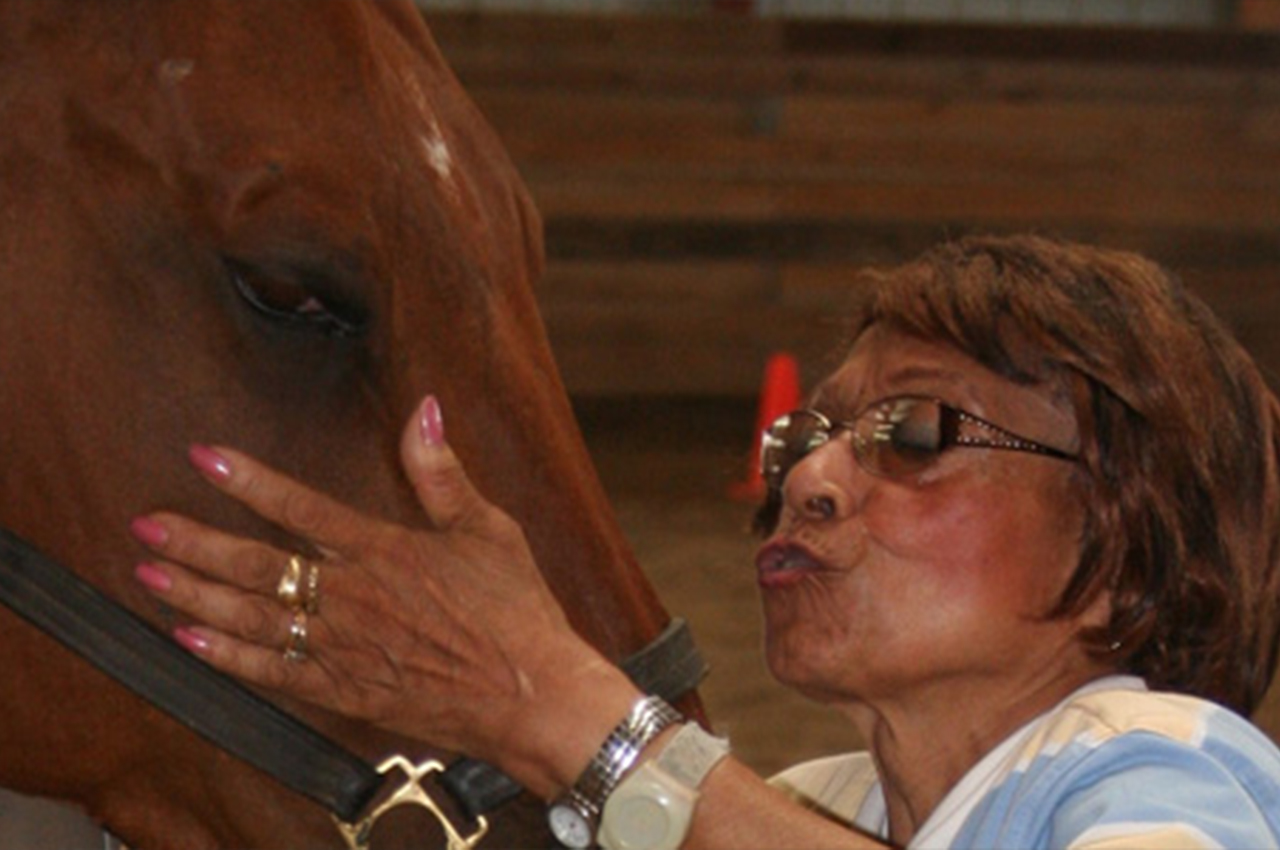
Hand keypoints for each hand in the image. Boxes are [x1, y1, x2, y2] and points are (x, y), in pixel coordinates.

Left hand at [130, 395, 630, 791]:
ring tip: (152, 575)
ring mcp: (344, 646)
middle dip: (197, 542)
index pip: (302, 507)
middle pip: (259, 565)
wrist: (531, 694)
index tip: (205, 456)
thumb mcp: (489, 529)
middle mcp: (354, 597)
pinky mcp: (346, 689)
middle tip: (147, 525)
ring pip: (254, 618)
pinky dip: (227, 657)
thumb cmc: (515, 611)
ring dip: (197, 595)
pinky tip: (190, 641)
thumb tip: (425, 409)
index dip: (250, 480)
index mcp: (386, 550)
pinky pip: (273, 673)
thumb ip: (442, 472)